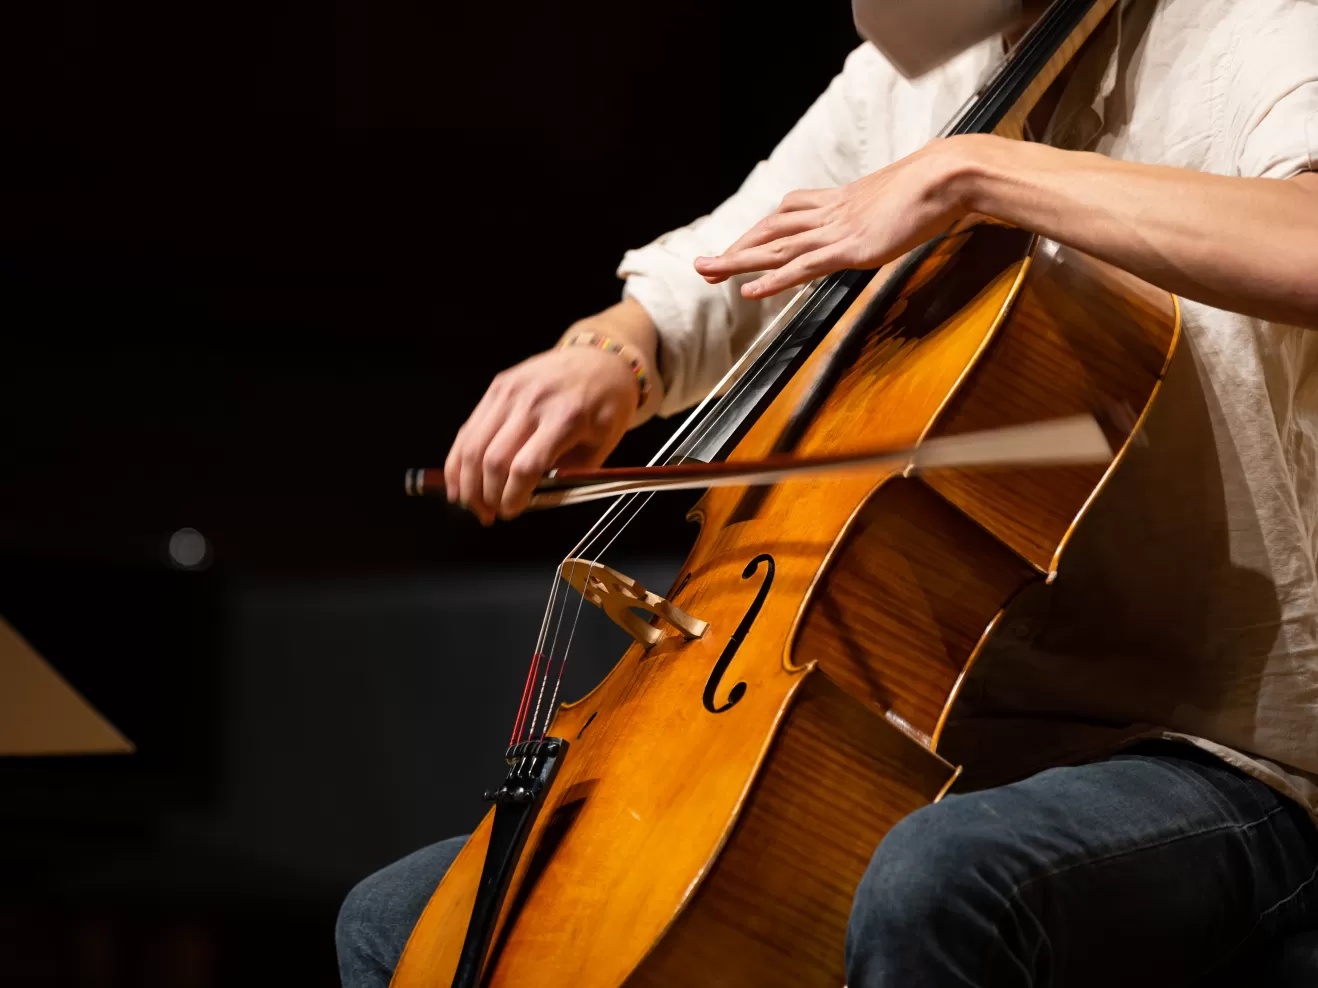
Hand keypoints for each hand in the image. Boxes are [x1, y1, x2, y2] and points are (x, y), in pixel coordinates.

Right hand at [444, 345, 637, 523]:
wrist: (599, 359)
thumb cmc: (605, 405)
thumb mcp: (601, 445)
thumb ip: (569, 475)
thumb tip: (529, 500)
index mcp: (566, 418)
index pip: (525, 467)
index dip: (512, 497)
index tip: (511, 512)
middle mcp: (533, 402)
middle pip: (492, 459)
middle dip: (486, 496)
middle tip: (490, 514)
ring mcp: (511, 391)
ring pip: (472, 444)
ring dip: (466, 482)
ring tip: (471, 504)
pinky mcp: (498, 386)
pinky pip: (469, 427)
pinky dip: (458, 458)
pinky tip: (459, 480)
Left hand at [693, 137, 974, 298]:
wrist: (947, 176)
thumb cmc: (933, 187)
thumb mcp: (897, 201)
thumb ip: (880, 212)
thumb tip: (884, 219)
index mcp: (839, 201)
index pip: (787, 213)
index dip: (760, 231)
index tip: (740, 244)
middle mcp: (829, 214)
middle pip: (770, 230)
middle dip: (736, 248)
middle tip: (704, 265)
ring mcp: (837, 231)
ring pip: (775, 247)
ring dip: (737, 261)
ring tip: (708, 273)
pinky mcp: (849, 249)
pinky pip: (802, 266)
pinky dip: (773, 279)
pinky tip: (750, 291)